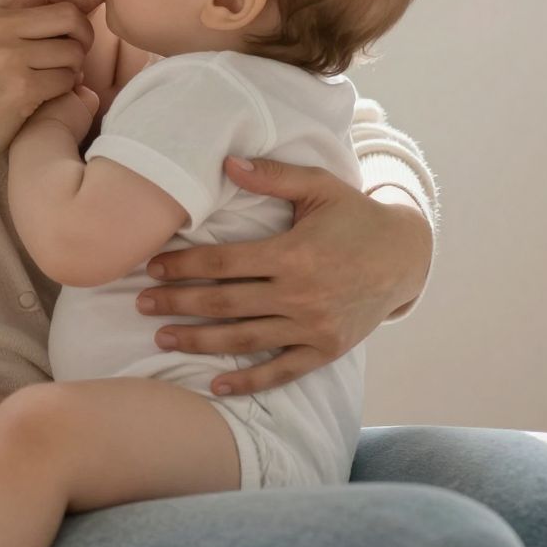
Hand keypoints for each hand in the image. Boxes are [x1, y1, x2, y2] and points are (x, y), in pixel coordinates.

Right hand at [0, 0, 100, 178]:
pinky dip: (64, 88)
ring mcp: (6, 56)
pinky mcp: (21, 88)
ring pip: (73, 49)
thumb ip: (14, 10)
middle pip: (68, 12)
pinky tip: (44, 95)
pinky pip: (68, 79)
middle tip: (72, 49)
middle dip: (81, 33)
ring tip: (51, 76)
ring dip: (72, 65)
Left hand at [136, 156, 432, 395]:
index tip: (152, 267)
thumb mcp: (319, 186)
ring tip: (163, 337)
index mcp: (293, 253)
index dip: (183, 265)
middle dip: (178, 303)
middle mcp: (300, 294)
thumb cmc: (355, 216)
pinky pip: (281, 370)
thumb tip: (227, 162)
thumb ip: (273, 176)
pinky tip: (216, 384)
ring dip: (199, 340)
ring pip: (244, 338)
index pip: (224, 263)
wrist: (404, 257)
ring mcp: (312, 326)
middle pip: (225, 303)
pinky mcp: (325, 349)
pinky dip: (249, 381)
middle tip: (141, 304)